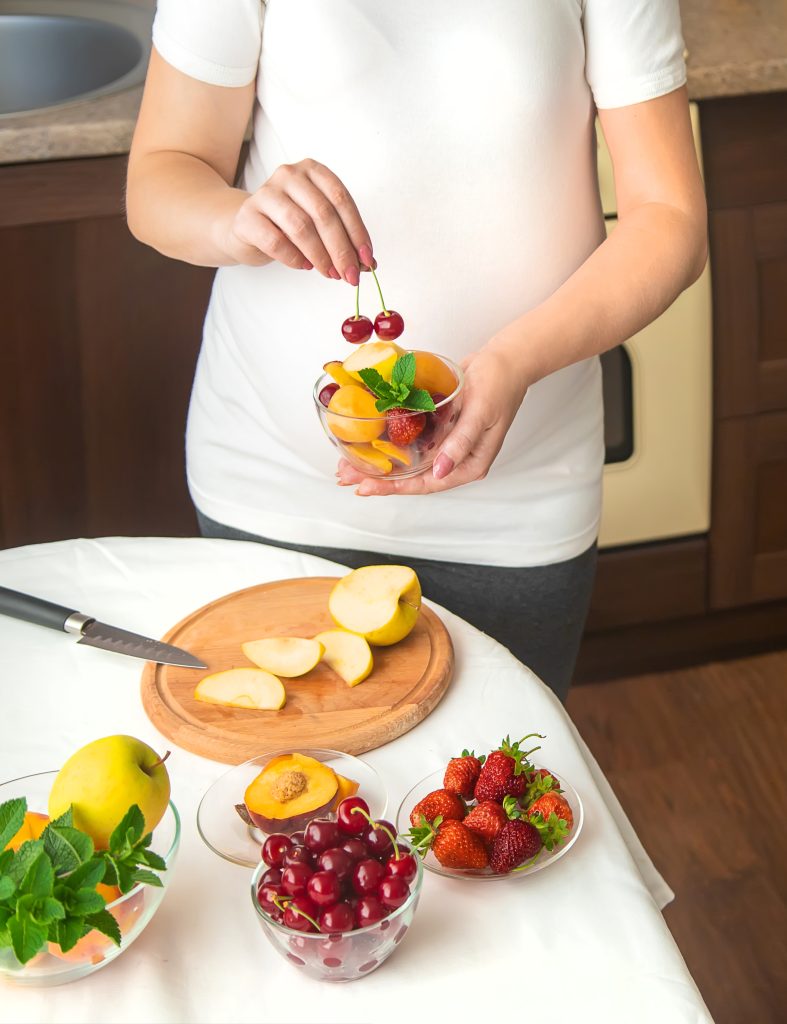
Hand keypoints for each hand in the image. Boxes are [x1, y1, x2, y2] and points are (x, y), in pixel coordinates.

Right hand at [227, 159, 373, 282]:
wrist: (248, 226)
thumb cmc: (289, 224)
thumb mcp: (319, 225)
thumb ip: (343, 239)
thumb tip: (368, 264)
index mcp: (312, 170)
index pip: (341, 199)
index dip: (357, 231)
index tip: (367, 259)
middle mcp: (289, 175)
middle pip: (323, 213)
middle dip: (341, 249)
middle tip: (350, 275)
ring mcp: (265, 193)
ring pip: (300, 227)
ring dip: (320, 256)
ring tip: (330, 273)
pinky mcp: (248, 217)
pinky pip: (276, 241)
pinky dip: (294, 258)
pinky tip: (304, 266)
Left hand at [337, 346, 529, 495]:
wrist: (507, 359)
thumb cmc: (500, 384)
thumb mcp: (481, 413)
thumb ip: (460, 442)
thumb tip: (440, 470)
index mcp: (470, 464)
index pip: (426, 483)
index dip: (394, 487)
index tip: (366, 486)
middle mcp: (456, 459)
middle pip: (412, 476)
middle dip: (378, 477)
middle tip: (345, 475)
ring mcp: (447, 444)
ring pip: (409, 460)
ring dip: (380, 460)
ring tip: (349, 460)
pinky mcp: (440, 428)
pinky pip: (412, 440)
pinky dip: (390, 440)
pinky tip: (370, 439)